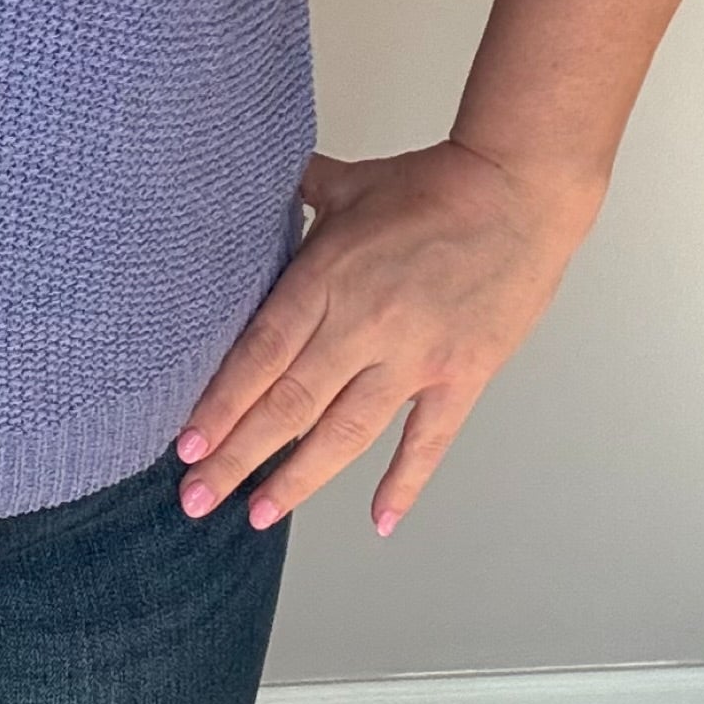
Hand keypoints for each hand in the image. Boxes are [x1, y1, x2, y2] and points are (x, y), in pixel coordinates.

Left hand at [173, 138, 601, 536]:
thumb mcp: (348, 184)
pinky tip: (379, 519)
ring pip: (344, 432)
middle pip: (289, 404)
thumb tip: (256, 185)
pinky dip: (404, 483)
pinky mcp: (461, 375)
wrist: (517, 190)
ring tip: (258, 514)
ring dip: (298, 478)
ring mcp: (413, 357)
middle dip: (238, 456)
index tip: (186, 446)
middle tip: (197, 497)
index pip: (260, 355)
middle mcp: (363, 326)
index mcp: (327, 278)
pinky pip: (428, 440)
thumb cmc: (433, 184)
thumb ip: (299, 196)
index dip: (220, 405)